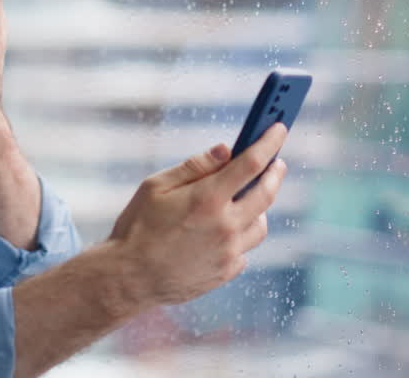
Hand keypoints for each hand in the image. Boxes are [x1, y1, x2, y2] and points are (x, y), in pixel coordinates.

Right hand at [106, 123, 289, 306]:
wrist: (129, 278)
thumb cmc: (138, 227)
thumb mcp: (156, 186)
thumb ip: (194, 167)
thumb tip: (225, 149)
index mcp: (208, 199)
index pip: (251, 163)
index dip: (269, 142)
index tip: (279, 129)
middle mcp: (225, 226)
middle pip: (267, 194)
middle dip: (275, 173)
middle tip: (277, 163)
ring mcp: (229, 252)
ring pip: (261, 225)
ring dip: (260, 208)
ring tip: (247, 199)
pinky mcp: (226, 272)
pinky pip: (245, 249)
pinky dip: (241, 236)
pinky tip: (225, 230)